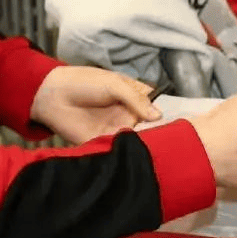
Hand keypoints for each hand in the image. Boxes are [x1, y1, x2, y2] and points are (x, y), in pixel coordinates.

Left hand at [29, 65, 162, 144]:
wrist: (53, 96)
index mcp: (135, 97)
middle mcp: (130, 115)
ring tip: (160, 149)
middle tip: (174, 139)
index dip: (169, 113)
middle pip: (152, 127)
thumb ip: (136, 99)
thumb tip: (158, 115)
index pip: (158, 107)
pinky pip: (121, 150)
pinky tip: (139, 154)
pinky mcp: (105, 143)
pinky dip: (129, 152)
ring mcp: (118, 130)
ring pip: (139, 140)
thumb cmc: (84, 83)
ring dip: (147, 144)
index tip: (184, 121)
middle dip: (161, 132)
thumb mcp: (114, 84)